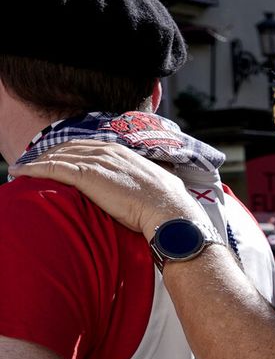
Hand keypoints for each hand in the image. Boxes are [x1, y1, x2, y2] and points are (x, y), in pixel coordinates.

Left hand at [24, 141, 200, 238]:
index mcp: (123, 152)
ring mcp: (97, 162)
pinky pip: (52, 168)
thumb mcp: (156, 184)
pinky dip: (33, 169)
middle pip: (68, 147)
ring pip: (58, 156)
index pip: (87, 146)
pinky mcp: (87, 175)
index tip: (56, 159)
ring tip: (21, 169)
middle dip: (48, 154)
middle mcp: (108, 151)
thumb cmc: (167, 205)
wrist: (170, 212)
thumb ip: (143, 182)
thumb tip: (147, 192)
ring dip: (36, 161)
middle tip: (32, 164)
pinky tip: (20, 173)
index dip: (68, 152)